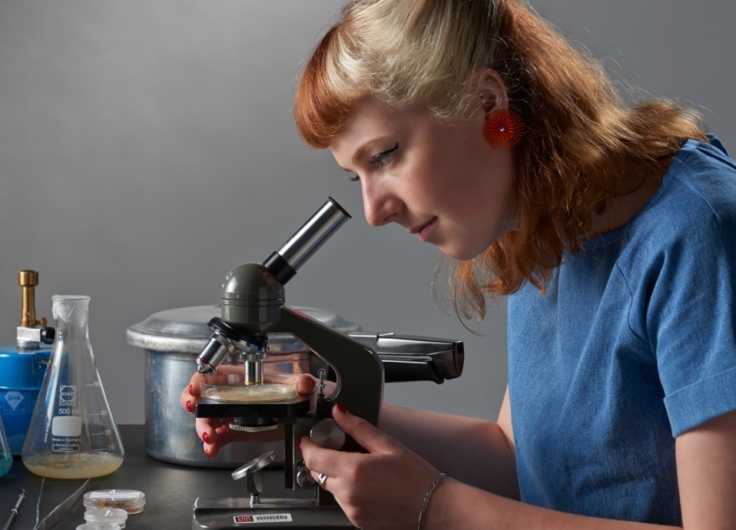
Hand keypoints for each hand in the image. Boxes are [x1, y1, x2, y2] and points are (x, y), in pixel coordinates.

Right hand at [179, 365, 315, 456]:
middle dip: (193, 404)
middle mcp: (231, 395)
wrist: (299, 411)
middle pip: (203, 397)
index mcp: (240, 379)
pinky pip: (219, 437)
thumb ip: (301, 382)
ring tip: (210, 439)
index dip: (200, 379)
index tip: (195, 388)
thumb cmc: (292, 390)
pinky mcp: (235, 430)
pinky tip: (212, 449)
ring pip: (207, 420)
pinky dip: (213, 444)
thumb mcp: (296, 384)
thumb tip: (305, 382)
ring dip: (203, 429)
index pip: (214, 374)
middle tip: (194, 412)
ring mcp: (231, 414)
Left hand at [300, 405, 439, 529]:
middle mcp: (348, 493)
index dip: (307, 446)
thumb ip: (358, 427)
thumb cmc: (415, 477)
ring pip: (330, 489)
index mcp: (354, 471)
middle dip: (322, 460)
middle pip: (318, 473)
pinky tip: (367, 485)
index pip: (314, 458)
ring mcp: (352, 510)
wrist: (432, 507)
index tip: (308, 439)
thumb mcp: (387, 444)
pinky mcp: (357, 521)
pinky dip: (347, 492)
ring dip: (336, 476)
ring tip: (361, 469)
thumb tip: (340, 413)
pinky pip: (342, 503)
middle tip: (337, 449)